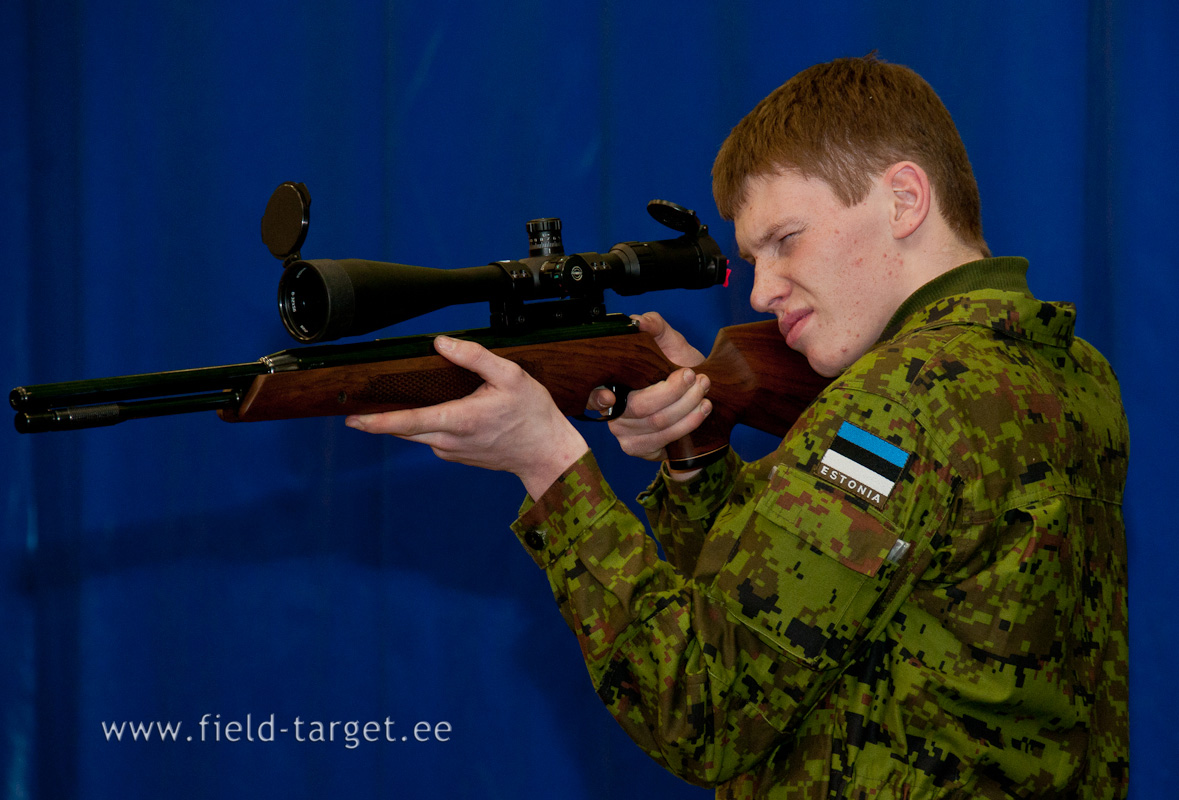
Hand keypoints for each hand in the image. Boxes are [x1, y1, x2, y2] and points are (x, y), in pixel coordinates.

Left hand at [345, 335, 587, 498]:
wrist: (547, 453)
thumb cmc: (533, 415)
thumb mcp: (510, 376)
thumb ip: (475, 357)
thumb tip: (443, 343)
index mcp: (459, 420)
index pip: (408, 422)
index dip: (377, 421)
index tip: (354, 419)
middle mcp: (450, 441)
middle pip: (404, 430)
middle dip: (379, 420)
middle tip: (356, 409)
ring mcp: (452, 452)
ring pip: (417, 435)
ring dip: (403, 422)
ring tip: (387, 407)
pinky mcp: (457, 456)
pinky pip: (433, 439)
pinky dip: (425, 426)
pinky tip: (434, 412)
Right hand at [586, 312, 711, 469]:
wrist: (697, 396)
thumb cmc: (677, 367)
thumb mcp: (669, 342)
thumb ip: (655, 327)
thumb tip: (640, 322)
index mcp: (611, 383)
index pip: (591, 396)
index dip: (596, 399)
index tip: (609, 397)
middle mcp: (612, 412)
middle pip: (639, 407)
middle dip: (672, 391)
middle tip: (694, 376)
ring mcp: (624, 434)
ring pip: (657, 423)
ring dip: (687, 405)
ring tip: (703, 388)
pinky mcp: (640, 449)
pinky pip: (664, 441)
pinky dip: (688, 424)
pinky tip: (701, 409)